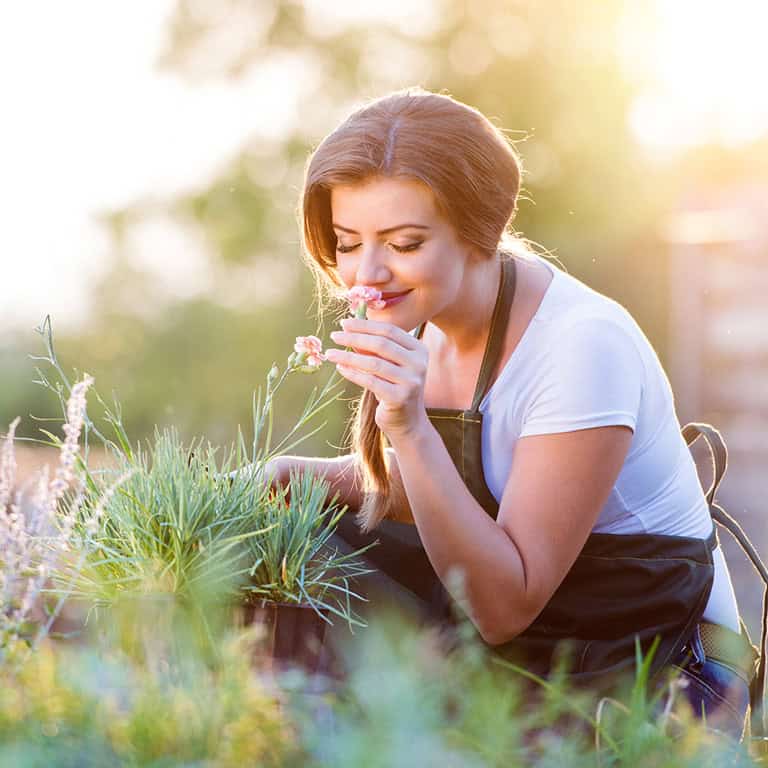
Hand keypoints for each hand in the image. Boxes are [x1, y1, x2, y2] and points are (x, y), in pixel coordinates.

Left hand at [326, 317, 429, 440]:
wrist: (407, 422)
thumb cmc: (394, 388)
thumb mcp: (388, 365)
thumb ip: (374, 348)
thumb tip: (349, 329)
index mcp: (419, 350)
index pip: (390, 330)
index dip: (365, 325)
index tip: (344, 323)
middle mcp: (419, 364)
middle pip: (381, 344)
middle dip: (354, 337)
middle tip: (334, 335)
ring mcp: (411, 382)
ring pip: (373, 363)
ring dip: (348, 356)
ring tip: (330, 353)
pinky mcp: (399, 398)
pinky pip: (370, 381)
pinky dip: (352, 373)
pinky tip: (340, 368)